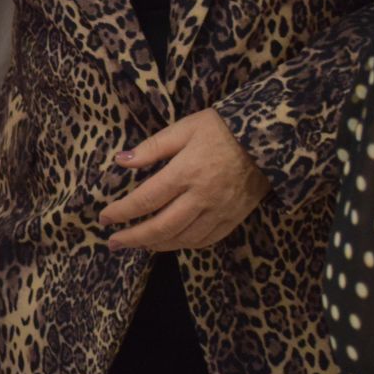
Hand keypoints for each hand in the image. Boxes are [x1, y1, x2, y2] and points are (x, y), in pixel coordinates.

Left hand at [100, 109, 269, 250]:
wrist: (269, 139)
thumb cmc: (221, 129)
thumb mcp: (184, 128)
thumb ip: (152, 148)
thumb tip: (120, 161)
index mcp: (186, 172)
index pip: (146, 199)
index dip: (122, 212)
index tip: (104, 218)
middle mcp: (202, 197)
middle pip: (161, 227)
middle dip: (133, 238)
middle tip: (113, 242)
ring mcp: (220, 211)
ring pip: (182, 239)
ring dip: (156, 245)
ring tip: (137, 244)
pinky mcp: (233, 218)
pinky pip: (205, 240)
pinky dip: (183, 245)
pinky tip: (169, 242)